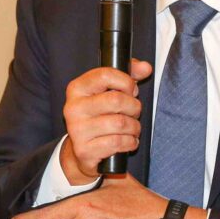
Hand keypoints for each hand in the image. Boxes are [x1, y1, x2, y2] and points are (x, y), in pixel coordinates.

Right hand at [60, 59, 151, 184]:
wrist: (83, 151)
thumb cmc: (100, 116)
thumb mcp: (110, 91)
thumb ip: (129, 75)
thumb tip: (146, 67)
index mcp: (77, 88)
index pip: (105, 75)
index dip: (126, 82)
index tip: (132, 90)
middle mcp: (73, 108)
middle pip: (116, 100)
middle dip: (134, 107)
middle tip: (135, 112)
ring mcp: (77, 130)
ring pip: (120, 123)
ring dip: (135, 127)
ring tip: (133, 128)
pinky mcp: (85, 150)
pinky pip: (117, 143)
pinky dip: (130, 142)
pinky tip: (129, 141)